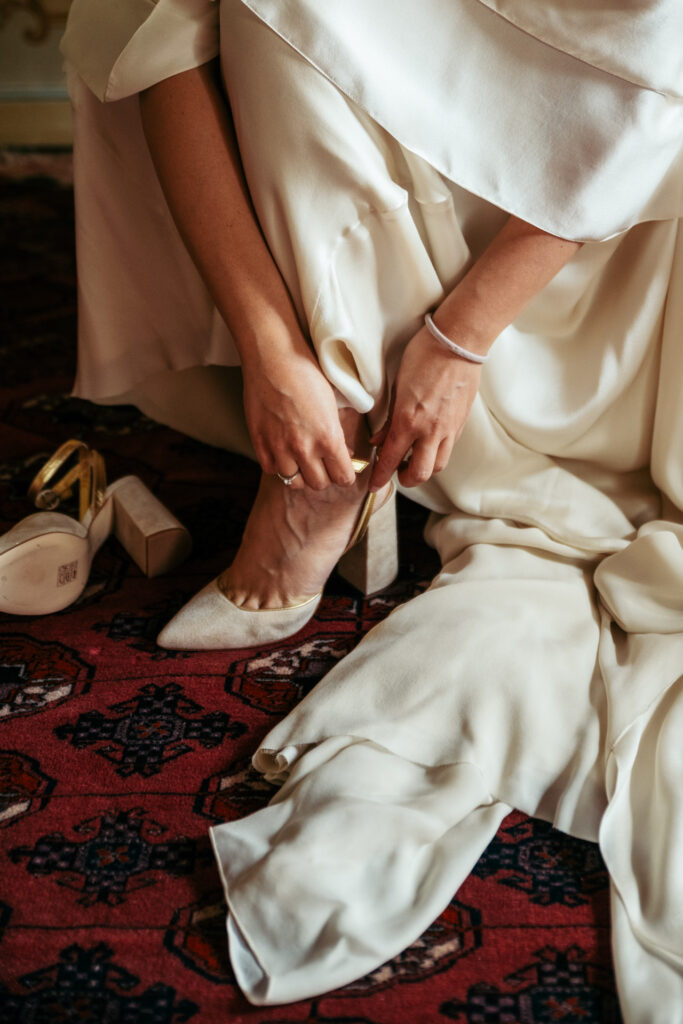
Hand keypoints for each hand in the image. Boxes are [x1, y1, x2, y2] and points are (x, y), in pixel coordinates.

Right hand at [242, 349, 355, 489]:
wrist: (272, 357)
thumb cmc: (306, 373)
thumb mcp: (333, 404)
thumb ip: (336, 435)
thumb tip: (342, 453)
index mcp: (328, 438)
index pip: (343, 478)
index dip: (346, 474)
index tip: (343, 467)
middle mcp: (304, 448)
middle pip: (319, 484)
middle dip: (324, 475)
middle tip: (323, 463)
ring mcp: (279, 447)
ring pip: (294, 482)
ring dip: (300, 473)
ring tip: (301, 459)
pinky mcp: (259, 442)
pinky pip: (271, 470)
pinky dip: (278, 465)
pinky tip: (283, 451)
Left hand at [369, 325, 481, 490]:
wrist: (458, 342)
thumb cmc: (424, 356)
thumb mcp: (397, 386)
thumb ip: (389, 419)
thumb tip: (379, 440)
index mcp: (408, 420)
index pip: (391, 459)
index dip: (380, 476)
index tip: (374, 485)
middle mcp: (430, 430)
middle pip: (420, 474)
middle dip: (405, 479)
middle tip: (396, 472)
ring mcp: (449, 428)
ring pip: (437, 465)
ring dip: (423, 468)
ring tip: (413, 458)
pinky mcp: (461, 423)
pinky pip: (448, 449)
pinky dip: (436, 453)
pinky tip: (427, 442)